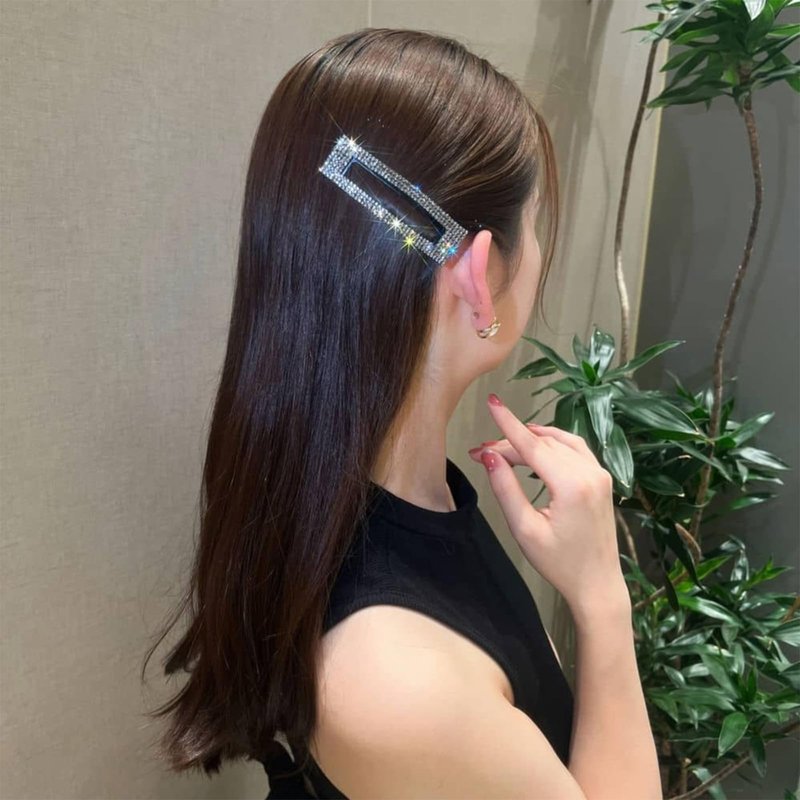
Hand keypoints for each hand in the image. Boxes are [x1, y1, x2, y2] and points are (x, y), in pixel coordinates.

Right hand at [469, 394, 628, 617]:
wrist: (597, 584)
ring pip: (558, 442)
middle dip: (509, 443)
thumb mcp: (524, 529)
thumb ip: (506, 489)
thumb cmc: (560, 564)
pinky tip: (536, 443)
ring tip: (502, 447)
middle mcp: (590, 473)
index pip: (532, 446)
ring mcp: (599, 474)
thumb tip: (489, 457)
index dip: (507, 424)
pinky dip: (552, 442)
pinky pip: (574, 448)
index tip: (491, 402)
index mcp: (572, 486)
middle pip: (542, 444)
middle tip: (480, 452)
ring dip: (530, 440)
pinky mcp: (601, 479)